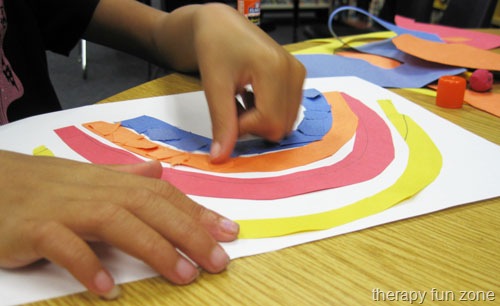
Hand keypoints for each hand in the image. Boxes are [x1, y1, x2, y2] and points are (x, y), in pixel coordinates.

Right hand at [0, 150, 238, 297]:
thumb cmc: (41, 185)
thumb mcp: (87, 178)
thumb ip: (123, 176)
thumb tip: (157, 172)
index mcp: (111, 181)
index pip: (163, 194)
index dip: (198, 212)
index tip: (229, 232)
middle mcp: (94, 190)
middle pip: (150, 206)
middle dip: (189, 232)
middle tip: (219, 259)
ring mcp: (65, 208)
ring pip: (117, 221)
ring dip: (154, 248)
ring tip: (183, 275)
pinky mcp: (33, 228)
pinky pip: (64, 245)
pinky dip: (88, 265)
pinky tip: (109, 289)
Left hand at [192, 4, 305, 162]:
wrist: (222, 25)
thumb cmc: (215, 47)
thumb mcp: (214, 86)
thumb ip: (221, 123)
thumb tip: (220, 158)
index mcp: (275, 68)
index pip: (269, 122)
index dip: (244, 127)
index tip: (226, 112)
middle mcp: (294, 71)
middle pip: (281, 126)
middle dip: (253, 125)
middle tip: (233, 106)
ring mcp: (299, 74)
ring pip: (285, 122)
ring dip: (260, 120)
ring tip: (242, 99)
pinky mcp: (298, 76)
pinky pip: (288, 111)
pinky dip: (268, 113)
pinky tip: (252, 97)